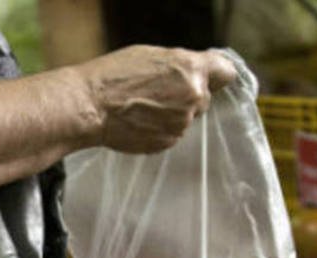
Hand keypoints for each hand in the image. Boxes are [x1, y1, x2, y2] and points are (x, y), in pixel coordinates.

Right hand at [76, 46, 236, 153]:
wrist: (90, 106)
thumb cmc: (114, 76)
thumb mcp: (151, 55)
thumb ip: (180, 66)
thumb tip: (193, 74)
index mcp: (192, 70)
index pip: (226, 73)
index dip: (215, 76)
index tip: (207, 79)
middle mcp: (193, 97)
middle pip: (203, 98)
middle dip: (186, 97)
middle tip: (159, 93)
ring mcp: (181, 124)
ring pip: (185, 118)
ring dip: (171, 115)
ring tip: (143, 108)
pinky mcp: (167, 142)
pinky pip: (170, 134)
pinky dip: (159, 129)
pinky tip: (139, 121)